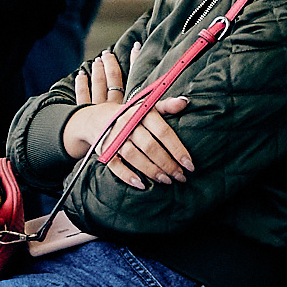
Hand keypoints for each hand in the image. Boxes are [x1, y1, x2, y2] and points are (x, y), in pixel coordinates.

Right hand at [60, 48, 193, 188]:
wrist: (97, 118)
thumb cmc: (129, 114)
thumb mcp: (146, 106)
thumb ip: (166, 105)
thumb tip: (185, 102)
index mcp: (140, 111)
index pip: (163, 132)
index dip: (178, 149)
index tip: (189, 164)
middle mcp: (127, 124)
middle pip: (150, 147)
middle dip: (167, 164)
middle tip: (180, 177)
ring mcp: (114, 138)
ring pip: (135, 157)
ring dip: (152, 171)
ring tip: (166, 180)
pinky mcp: (104, 150)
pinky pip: (115, 165)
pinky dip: (128, 176)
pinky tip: (141, 184)